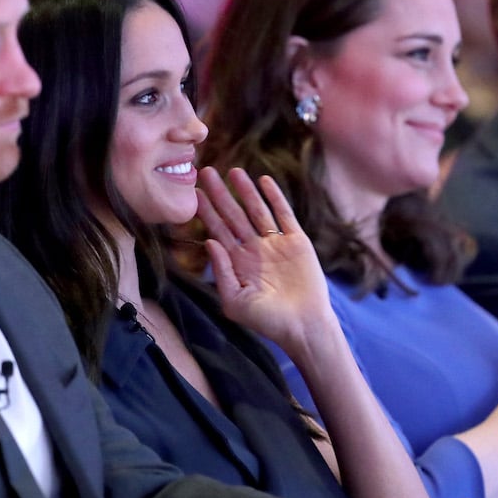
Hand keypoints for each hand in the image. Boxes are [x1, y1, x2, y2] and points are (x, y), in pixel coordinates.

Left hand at [196, 167, 335, 361]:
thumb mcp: (235, 302)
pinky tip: (264, 182)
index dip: (206, 212)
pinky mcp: (297, 241)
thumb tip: (209, 242)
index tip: (193, 193)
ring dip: (245, 191)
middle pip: (234, 215)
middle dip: (220, 195)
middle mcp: (254, 249)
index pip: (218, 231)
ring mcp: (276, 244)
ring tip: (233, 171)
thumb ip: (222, 273)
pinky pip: (284, 215)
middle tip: (205, 171)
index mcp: (238, 263)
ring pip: (257, 210)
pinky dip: (275, 198)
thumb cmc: (268, 321)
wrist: (303, 326)